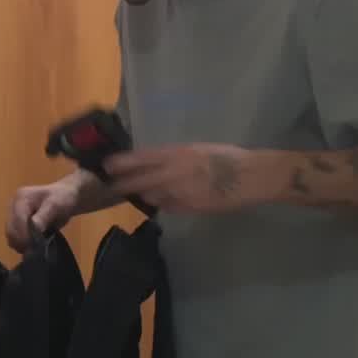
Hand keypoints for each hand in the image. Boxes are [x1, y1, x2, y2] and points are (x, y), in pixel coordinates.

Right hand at [5, 179, 79, 251]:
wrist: (66, 197)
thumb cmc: (62, 199)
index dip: (24, 235)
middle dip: (21, 241)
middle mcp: (14, 206)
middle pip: (11, 229)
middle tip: (35, 250)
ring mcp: (14, 215)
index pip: (17, 220)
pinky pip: (15, 237)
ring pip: (11, 235)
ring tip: (35, 249)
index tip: (35, 246)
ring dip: (21, 244)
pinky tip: (32, 246)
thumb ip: (43, 217)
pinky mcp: (18, 223)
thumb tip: (35, 229)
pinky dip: (22, 244)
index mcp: (22, 198)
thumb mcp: (55, 206)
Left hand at [102, 143, 272, 214]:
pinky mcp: (189, 208)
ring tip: (140, 193)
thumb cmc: (227, 157)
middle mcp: (174, 172)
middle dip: (124, 184)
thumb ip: (176, 157)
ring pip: (153, 196)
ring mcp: (181, 192)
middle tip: (112, 186)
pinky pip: (170, 207)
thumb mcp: (198, 149)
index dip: (123, 162)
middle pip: (140, 181)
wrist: (250, 177)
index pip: (142, 157)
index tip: (107, 165)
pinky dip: (166, 204)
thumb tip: (158, 161)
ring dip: (146, 195)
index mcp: (177, 153)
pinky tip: (168, 201)